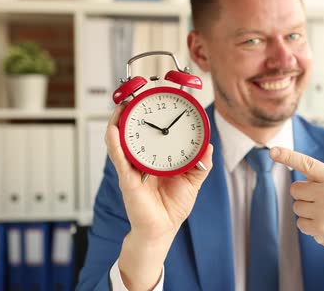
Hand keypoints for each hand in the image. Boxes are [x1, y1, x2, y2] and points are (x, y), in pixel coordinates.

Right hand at [105, 103, 212, 289]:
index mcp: (156, 158)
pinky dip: (115, 144)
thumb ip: (201, 163)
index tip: (159, 97)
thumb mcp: (193, 180)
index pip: (153, 132)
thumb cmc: (173, 207)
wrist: (162, 229)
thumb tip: (209, 145)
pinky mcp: (127, 180)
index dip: (153, 115)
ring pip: (120, 141)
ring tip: (121, 105)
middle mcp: (142, 160)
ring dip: (119, 121)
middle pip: (133, 131)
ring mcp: (132, 168)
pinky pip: (120, 159)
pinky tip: (114, 130)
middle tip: (135, 94)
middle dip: (131, 112)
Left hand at [270, 147, 323, 289]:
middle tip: (319, 200)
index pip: (308, 164)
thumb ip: (323, 176)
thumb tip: (297, 173)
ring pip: (296, 206)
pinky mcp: (319, 229)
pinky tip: (323, 224)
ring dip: (306, 210)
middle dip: (303, 194)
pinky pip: (299, 222)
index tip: (273, 151)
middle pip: (295, 188)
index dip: (288, 157)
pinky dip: (308, 224)